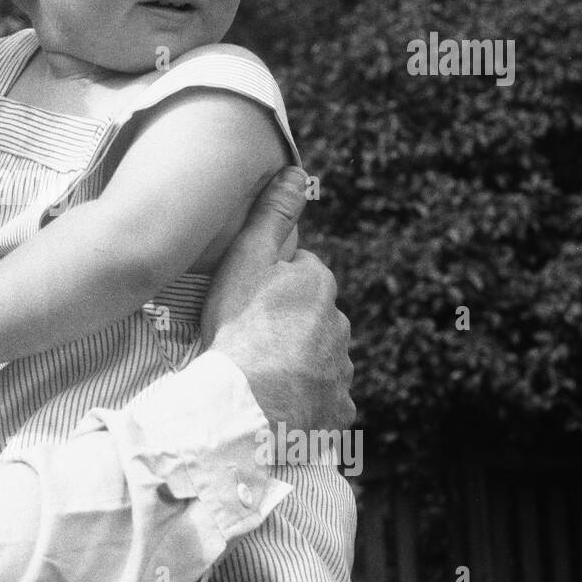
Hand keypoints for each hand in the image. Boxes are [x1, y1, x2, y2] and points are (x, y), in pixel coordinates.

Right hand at [202, 167, 354, 433]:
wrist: (250, 404)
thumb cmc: (241, 328)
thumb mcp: (247, 259)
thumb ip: (272, 215)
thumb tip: (297, 170)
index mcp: (318, 284)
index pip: (298, 273)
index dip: (268, 284)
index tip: (244, 301)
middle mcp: (339, 325)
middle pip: (311, 318)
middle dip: (288, 325)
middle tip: (247, 340)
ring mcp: (340, 372)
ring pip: (318, 360)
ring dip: (297, 364)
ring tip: (258, 377)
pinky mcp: (336, 411)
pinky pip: (320, 402)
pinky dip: (303, 402)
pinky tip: (275, 405)